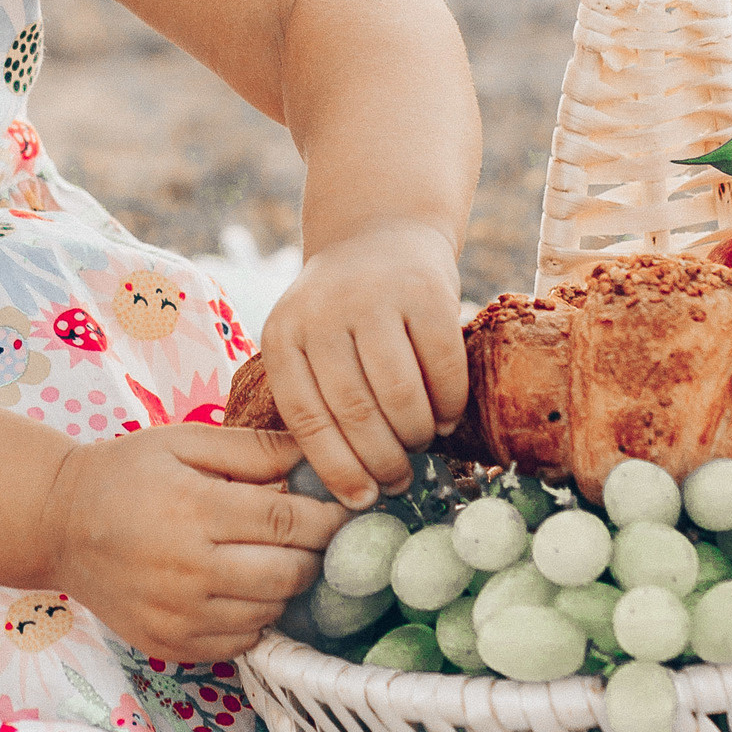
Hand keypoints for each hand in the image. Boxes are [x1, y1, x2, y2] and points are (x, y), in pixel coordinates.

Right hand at [41, 424, 344, 659]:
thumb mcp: (184, 441)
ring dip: (286, 587)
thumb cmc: (126, 473)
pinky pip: (241, 642)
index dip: (328, 517)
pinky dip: (255, 618)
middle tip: (315, 536)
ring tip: (275, 558)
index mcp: (193, 509)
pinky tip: (243, 588)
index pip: (287, 521)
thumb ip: (253, 447)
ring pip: (270, 611)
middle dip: (315, 554)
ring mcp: (178, 616)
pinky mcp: (171, 645)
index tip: (347, 509)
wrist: (57, 525)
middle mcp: (187, 570)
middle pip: (288, 573)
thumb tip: (319, 452)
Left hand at [256, 222, 470, 506]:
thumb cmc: (344, 313)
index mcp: (283, 335)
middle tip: (399, 481)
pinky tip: (445, 416)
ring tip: (421, 445)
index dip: (336, 468)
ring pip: (399, 394)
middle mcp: (322, 313)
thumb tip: (350, 489)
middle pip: (354, 411)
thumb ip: (320, 398)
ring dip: (416, 435)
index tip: (360, 500)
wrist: (381, 231)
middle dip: (382, 460)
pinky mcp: (425, 291)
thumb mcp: (309, 342)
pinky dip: (448, 403)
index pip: (306, 418)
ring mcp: (374, 298)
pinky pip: (442, 367)